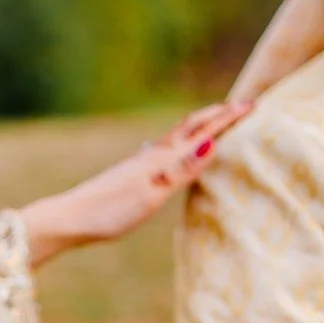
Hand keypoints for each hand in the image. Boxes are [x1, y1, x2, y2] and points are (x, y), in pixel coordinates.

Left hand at [21, 101, 249, 267]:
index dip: (227, 118)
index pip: (202, 132)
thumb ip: (181, 170)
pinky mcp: (132, 174)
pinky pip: (164, 151)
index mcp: (162, 159)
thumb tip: (212, 144)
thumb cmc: (110, 211)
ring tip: (214, 123)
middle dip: (217, 116)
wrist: (70, 217)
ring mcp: (141, 163)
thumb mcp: (151, 194)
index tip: (252, 104)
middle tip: (241, 106)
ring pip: (177, 137)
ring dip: (199, 127)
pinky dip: (179, 145)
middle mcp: (153, 155)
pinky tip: (166, 151)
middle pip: (190, 127)